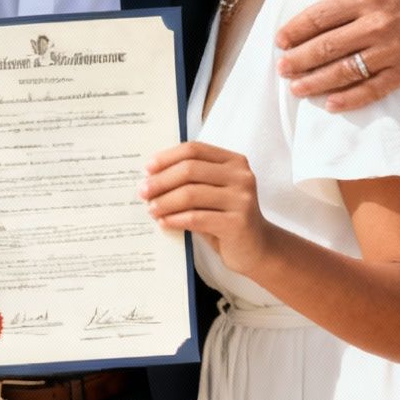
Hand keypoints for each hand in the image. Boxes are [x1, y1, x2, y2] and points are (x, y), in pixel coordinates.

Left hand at [142, 142, 277, 276]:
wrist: (257, 249)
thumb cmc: (227, 218)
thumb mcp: (212, 193)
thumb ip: (192, 181)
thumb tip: (151, 177)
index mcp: (234, 161)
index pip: (194, 150)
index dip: (167, 157)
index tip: (147, 169)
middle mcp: (241, 176)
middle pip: (190, 169)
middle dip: (161, 180)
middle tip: (143, 192)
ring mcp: (242, 199)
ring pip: (191, 194)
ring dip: (165, 202)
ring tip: (151, 209)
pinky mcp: (238, 223)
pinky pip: (197, 218)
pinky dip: (175, 219)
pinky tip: (164, 222)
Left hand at [275, 0, 399, 112]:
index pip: (320, 16)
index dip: (296, 30)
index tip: (280, 40)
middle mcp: (376, 24)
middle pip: (327, 46)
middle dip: (299, 60)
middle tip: (282, 68)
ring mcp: (391, 51)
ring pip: (346, 71)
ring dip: (316, 82)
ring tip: (297, 88)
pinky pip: (374, 89)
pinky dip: (350, 100)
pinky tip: (330, 105)